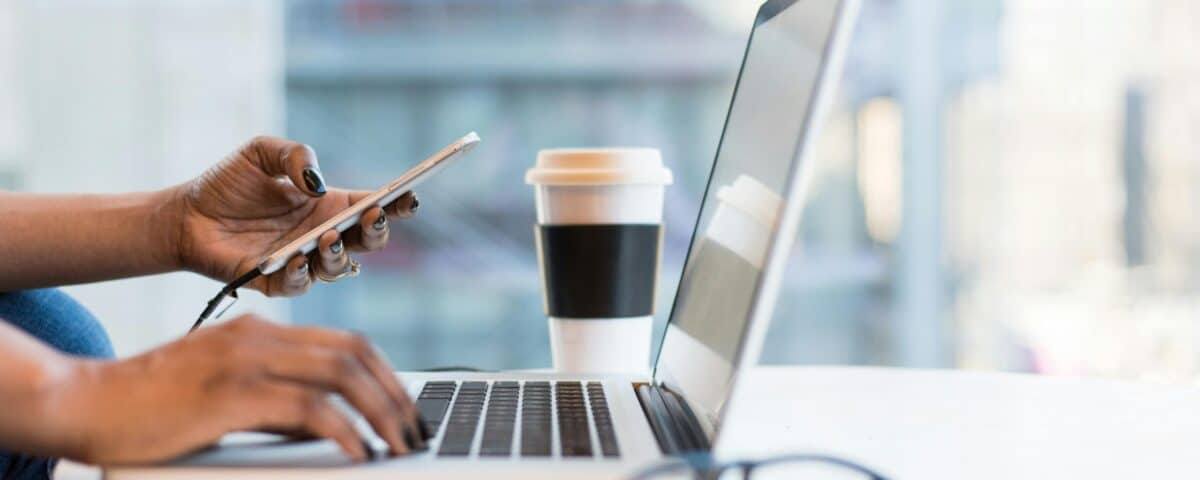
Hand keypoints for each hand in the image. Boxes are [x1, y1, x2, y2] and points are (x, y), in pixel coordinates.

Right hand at [46, 315, 423, 464]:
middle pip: (355, 353)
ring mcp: (245, 360)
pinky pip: (308, 408)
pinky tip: (359, 452)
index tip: (407, 408)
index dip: (387, 374)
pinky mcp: (231, 393)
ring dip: (382, 412)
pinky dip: (344, 430)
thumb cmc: (152, 406)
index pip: (347, 342)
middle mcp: (259, 336)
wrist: (85, 403)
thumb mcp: (225, 392)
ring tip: (400, 444)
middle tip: (415, 430)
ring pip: (341, 375)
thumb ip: (275, 400)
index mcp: (260, 330)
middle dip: (396, 394)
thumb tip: (327, 425)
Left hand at [171, 136, 419, 295]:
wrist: (185, 215)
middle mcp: (322, 235)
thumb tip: (317, 183)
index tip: (409, 196)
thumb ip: (294, 155)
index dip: (396, 203)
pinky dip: (302, 274)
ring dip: (340, 254)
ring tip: (328, 237)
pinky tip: (296, 258)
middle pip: (368, 242)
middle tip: (372, 216)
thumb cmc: (227, 183)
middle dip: (377, 231)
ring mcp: (302, 261)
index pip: (373, 206)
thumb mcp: (261, 152)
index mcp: (329, 205)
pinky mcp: (274, 282)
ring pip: (339, 268)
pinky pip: (298, 285)